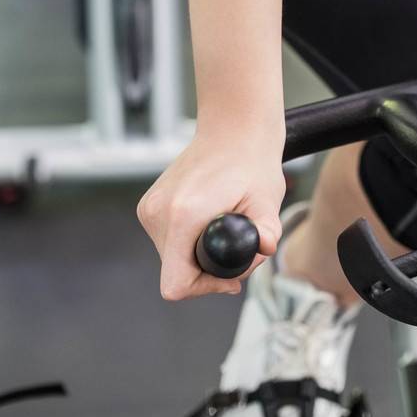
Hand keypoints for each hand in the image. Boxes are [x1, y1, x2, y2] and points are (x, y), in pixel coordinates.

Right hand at [137, 126, 285, 299]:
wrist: (233, 127)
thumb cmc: (252, 161)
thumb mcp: (267, 200)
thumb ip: (267, 231)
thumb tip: (266, 248)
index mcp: (182, 216)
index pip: (176, 284)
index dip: (204, 288)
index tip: (229, 276)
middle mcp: (158, 212)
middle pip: (174, 271)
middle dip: (205, 269)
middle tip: (237, 249)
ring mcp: (149, 207)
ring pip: (170, 256)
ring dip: (195, 254)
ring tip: (223, 229)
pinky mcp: (148, 203)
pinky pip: (166, 238)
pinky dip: (186, 239)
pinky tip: (207, 221)